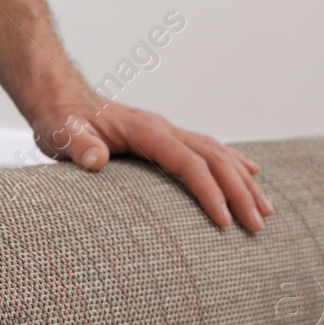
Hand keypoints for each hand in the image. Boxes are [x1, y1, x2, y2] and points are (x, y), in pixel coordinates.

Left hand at [28, 95, 272, 231]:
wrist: (57, 97)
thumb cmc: (58, 120)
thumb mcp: (59, 134)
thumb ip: (77, 145)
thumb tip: (97, 159)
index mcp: (145, 130)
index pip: (188, 162)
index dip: (209, 191)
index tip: (225, 221)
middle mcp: (163, 128)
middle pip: (213, 158)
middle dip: (239, 192)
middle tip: (258, 226)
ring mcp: (166, 131)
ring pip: (217, 153)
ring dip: (243, 181)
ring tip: (266, 211)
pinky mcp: (163, 138)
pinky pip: (207, 150)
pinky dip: (233, 163)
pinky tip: (250, 175)